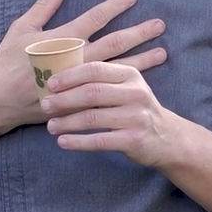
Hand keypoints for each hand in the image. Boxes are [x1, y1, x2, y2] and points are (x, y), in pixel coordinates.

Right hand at [0, 0, 167, 131]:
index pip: (96, 17)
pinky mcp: (79, 98)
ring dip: (142, 59)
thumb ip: (44, 6)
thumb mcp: (22, 28)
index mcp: (63, 38)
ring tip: (162, 53)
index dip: (115, 5)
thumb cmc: (7, 61)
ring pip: (117, 68)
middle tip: (160, 24)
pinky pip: (107, 91)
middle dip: (139, 32)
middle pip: (115, 43)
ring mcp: (80, 81)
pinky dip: (125, 85)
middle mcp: (76, 58)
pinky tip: (140, 82)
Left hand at [41, 61, 178, 166]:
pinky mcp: (133, 140)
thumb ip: (102, 79)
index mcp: (130, 74)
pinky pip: (99, 141)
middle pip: (92, 93)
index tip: (49, 83)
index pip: (95, 70)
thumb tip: (59, 77)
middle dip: (64, 99)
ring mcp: (135, 118)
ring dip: (67, 122)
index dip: (70, 76)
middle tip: (44, 105)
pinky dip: (78, 142)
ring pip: (92, 118)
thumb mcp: (126, 87)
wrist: (167, 137)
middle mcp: (135, 93)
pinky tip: (63, 142)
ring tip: (50, 125)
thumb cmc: (135, 108)